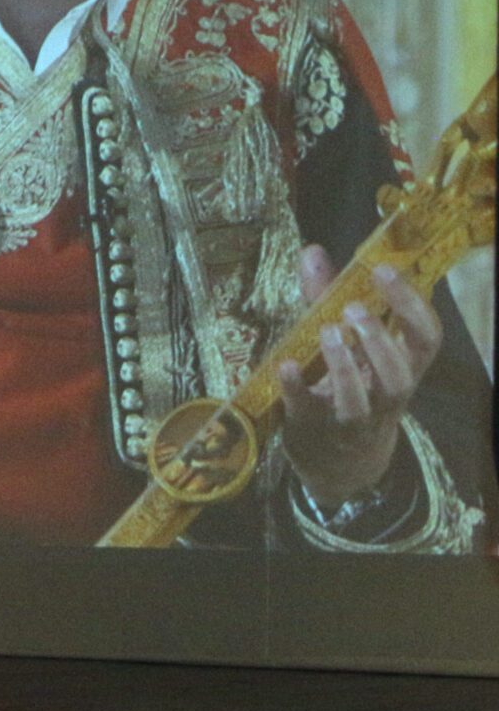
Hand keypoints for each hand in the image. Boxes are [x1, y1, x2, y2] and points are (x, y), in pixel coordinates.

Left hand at [278, 245, 441, 511]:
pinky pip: (309, 412)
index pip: (426, 339)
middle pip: (399, 375)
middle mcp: (384, 396)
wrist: (336, 460)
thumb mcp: (342, 341)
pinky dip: (296, 388)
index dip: (411, 305)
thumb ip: (326, 296)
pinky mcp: (314, 430)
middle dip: (380, 340)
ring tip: (327, 332)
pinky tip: (284, 365)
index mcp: (400, 367)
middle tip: (354, 309)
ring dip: (345, 366)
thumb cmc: (344, 386)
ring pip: (362, 401)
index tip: (385, 270)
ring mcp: (351, 418)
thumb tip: (312, 251)